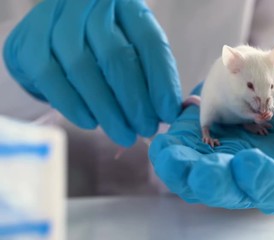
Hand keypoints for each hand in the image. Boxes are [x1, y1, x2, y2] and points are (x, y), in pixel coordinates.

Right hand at [3, 0, 181, 145]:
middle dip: (135, 101)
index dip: (162, 81)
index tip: (169, 113)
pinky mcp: (28, 42)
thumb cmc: (101, 45)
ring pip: (83, 68)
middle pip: (116, 56)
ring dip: (107, 109)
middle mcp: (90, 5)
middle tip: (146, 128)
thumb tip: (166, 112)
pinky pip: (51, 78)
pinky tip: (90, 123)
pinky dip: (73, 105)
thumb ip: (148, 72)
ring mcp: (56, 20)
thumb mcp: (130, 45)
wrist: (54, 33)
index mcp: (125, 5)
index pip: (149, 42)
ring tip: (123, 134)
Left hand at [149, 64, 273, 213]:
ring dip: (184, 172)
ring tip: (170, 158)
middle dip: (215, 183)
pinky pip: (183, 158)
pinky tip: (162, 145)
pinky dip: (171, 156)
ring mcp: (224, 163)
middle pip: (231, 190)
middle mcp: (250, 174)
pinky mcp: (202, 148)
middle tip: (203, 174)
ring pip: (200, 180)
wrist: (270, 84)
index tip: (248, 162)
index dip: (262, 181)